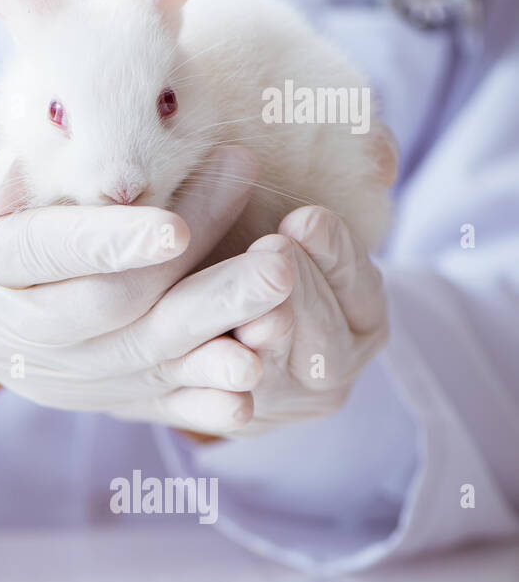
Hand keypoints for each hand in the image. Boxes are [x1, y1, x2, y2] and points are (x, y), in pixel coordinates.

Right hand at [0, 104, 293, 435]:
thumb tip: (6, 182)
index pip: (40, 253)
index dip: (105, 243)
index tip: (174, 224)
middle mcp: (5, 331)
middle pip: (106, 311)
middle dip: (191, 277)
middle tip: (270, 250)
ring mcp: (48, 373)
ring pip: (139, 358)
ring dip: (216, 325)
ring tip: (282, 286)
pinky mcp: (87, 395)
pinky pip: (149, 400)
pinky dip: (202, 394)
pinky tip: (255, 376)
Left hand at [219, 206, 389, 435]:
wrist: (205, 332)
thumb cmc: (249, 258)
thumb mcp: (295, 235)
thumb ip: (321, 209)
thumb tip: (376, 158)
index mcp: (363, 318)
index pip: (359, 285)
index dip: (334, 253)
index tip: (304, 219)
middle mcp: (334, 366)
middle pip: (323, 335)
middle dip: (297, 293)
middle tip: (272, 258)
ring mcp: (287, 402)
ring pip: (279, 375)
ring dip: (265, 344)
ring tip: (248, 316)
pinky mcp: (239, 423)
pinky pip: (229, 415)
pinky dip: (222, 399)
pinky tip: (217, 372)